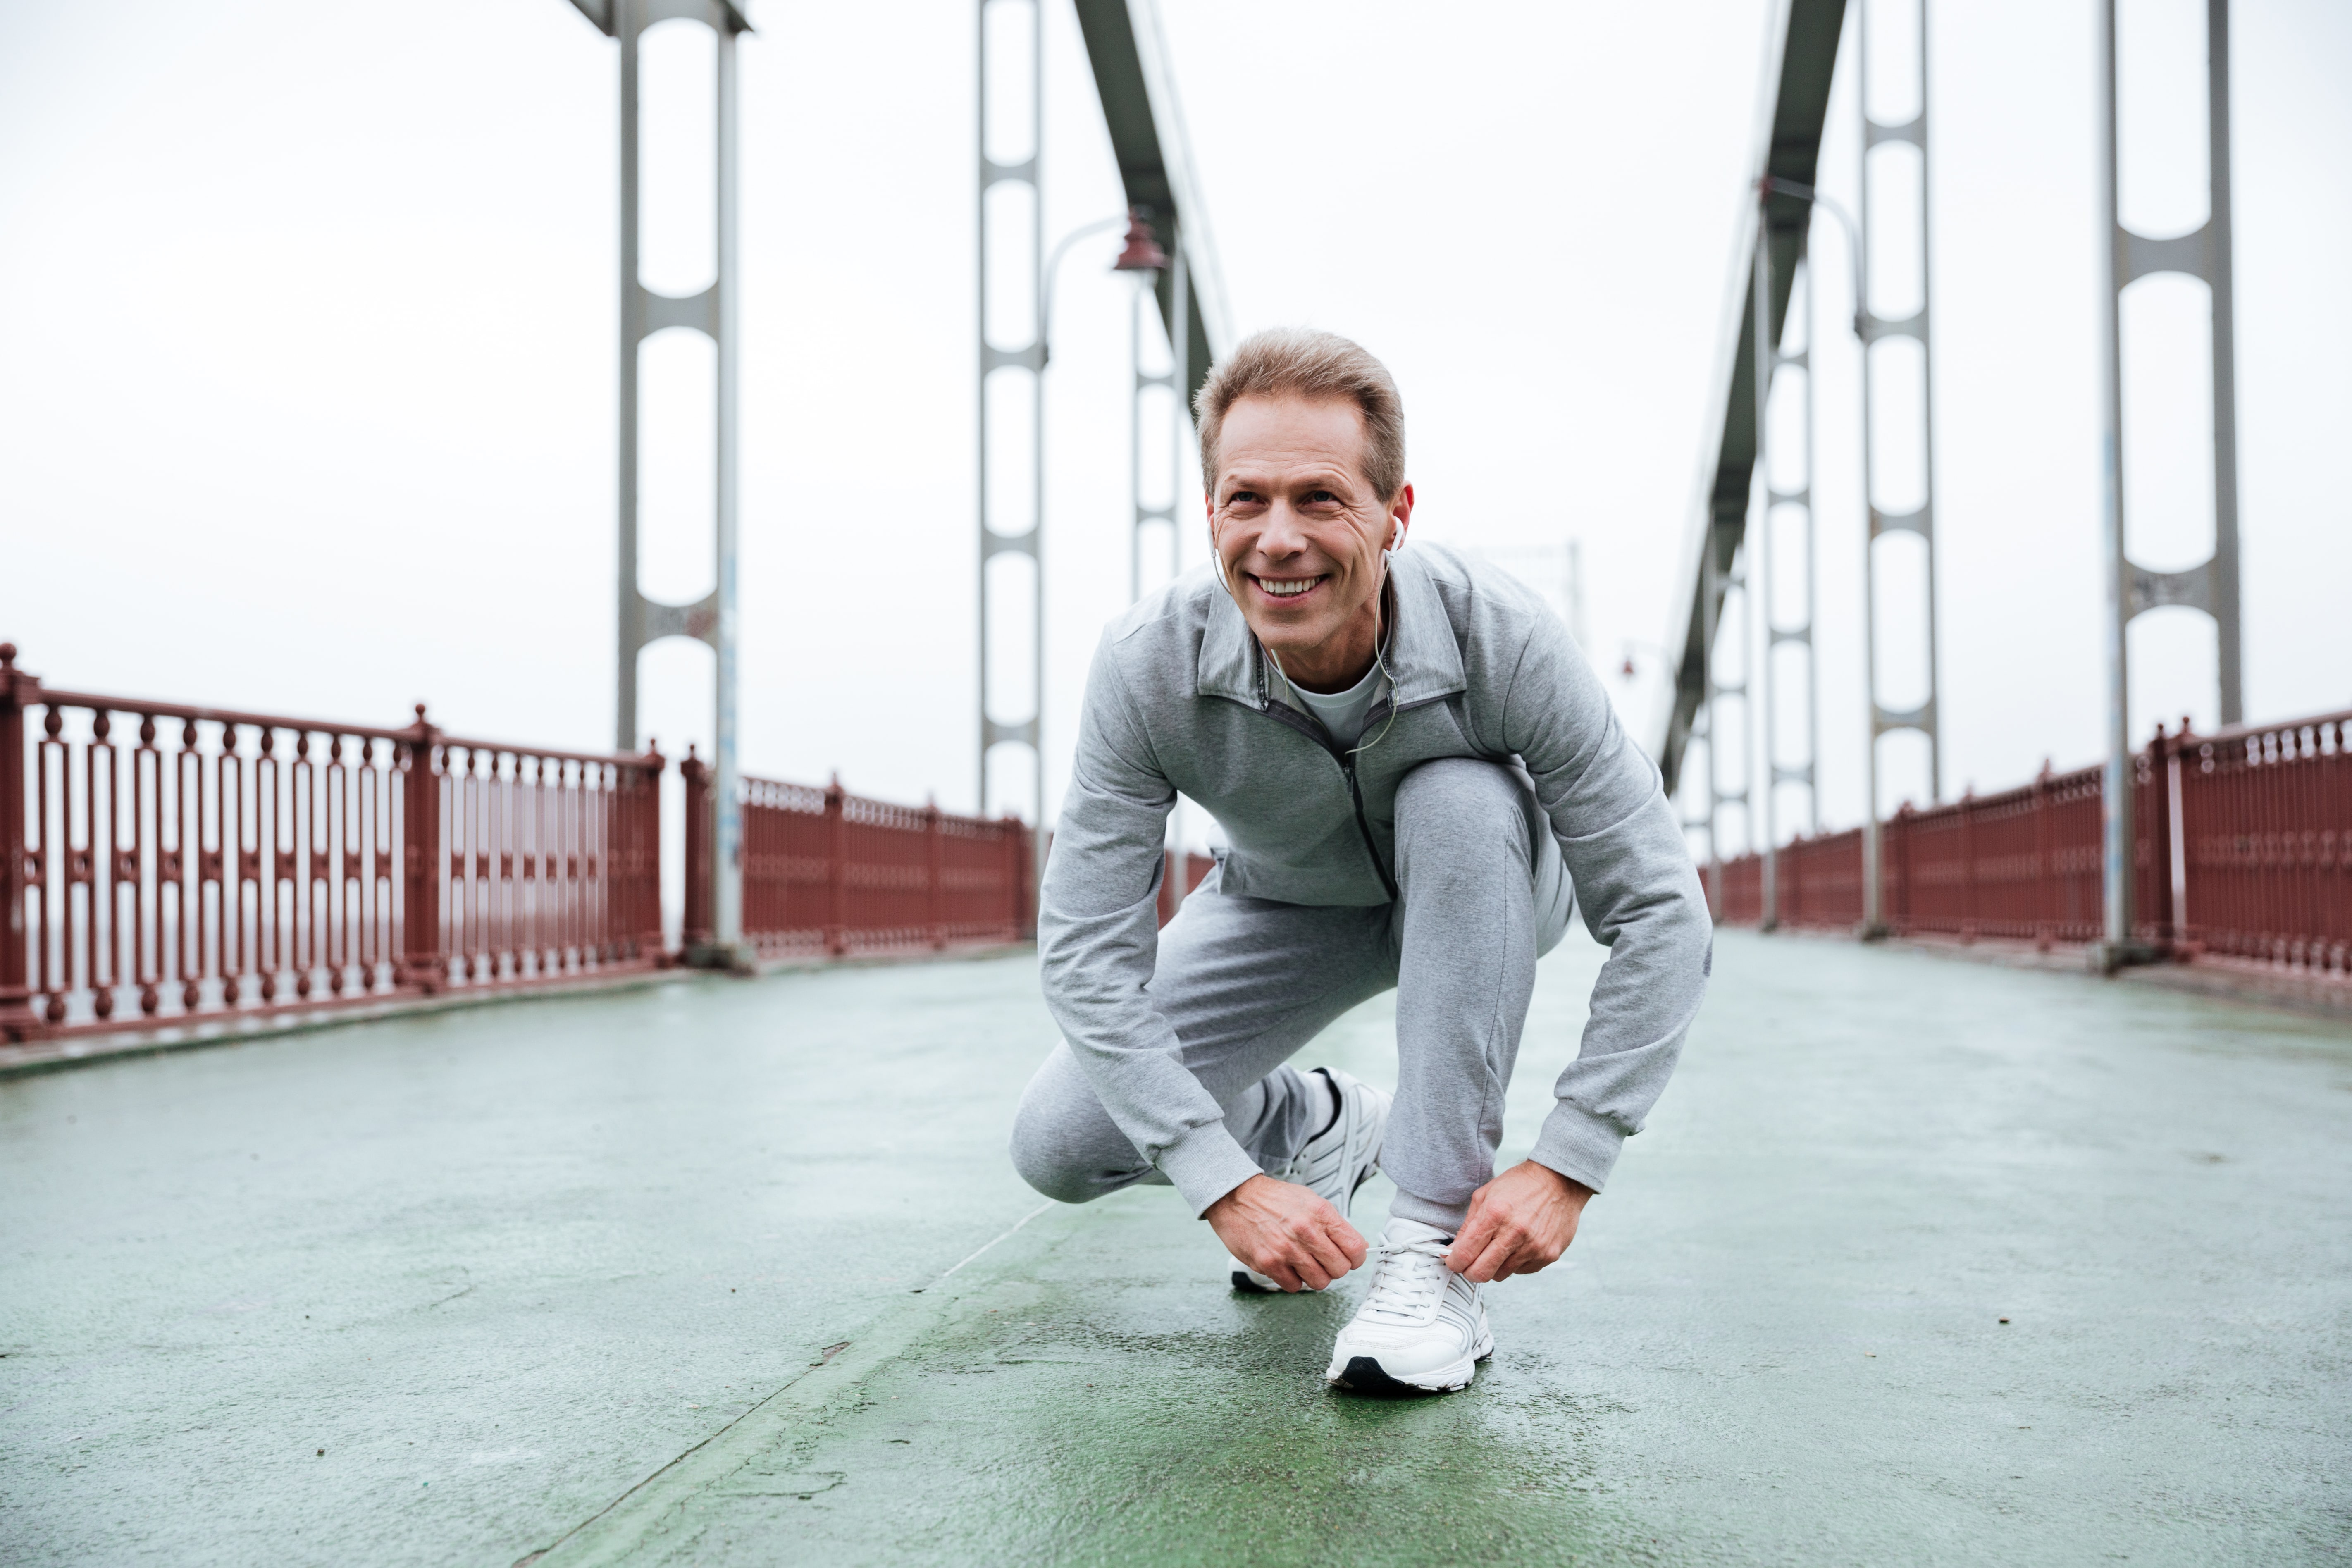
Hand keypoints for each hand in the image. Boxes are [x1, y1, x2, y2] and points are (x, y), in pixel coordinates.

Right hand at [1203, 1174, 1367, 1291]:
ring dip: (1314, 1276)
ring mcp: (1287, 1249)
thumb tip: (1355, 1248)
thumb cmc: (1274, 1199)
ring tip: (1304, 1263)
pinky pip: (1294, 1286)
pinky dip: (1293, 1280)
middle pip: (1340, 1269)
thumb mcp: (1310, 1200)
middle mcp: (1306, 1231)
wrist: (1236, 1196)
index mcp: (1320, 1213)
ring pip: (1320, 1282)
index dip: (1356, 1257)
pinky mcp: (1269, 1263)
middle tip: (1323, 1260)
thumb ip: (1333, 1224)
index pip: (1355, 1248)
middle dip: (1335, 1268)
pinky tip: (1287, 1265)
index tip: (1350, 1258)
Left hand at [1445, 1161, 1592, 1282]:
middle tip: (1469, 1263)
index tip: (1452, 1261)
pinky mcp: (1548, 1255)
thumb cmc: (1520, 1185)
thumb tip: (1453, 1251)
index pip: (1465, 1253)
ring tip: (1499, 1246)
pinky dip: (1515, 1263)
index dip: (1453, 1262)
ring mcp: (1533, 1247)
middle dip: (1469, 1272)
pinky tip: (1519, 1244)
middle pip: (1481, 1273)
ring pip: (1500, 1275)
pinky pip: (1521, 1271)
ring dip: (1494, 1265)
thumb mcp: (1484, 1195)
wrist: (1559, 1181)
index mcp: (1495, 1214)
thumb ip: (1467, 1226)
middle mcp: (1515, 1233)